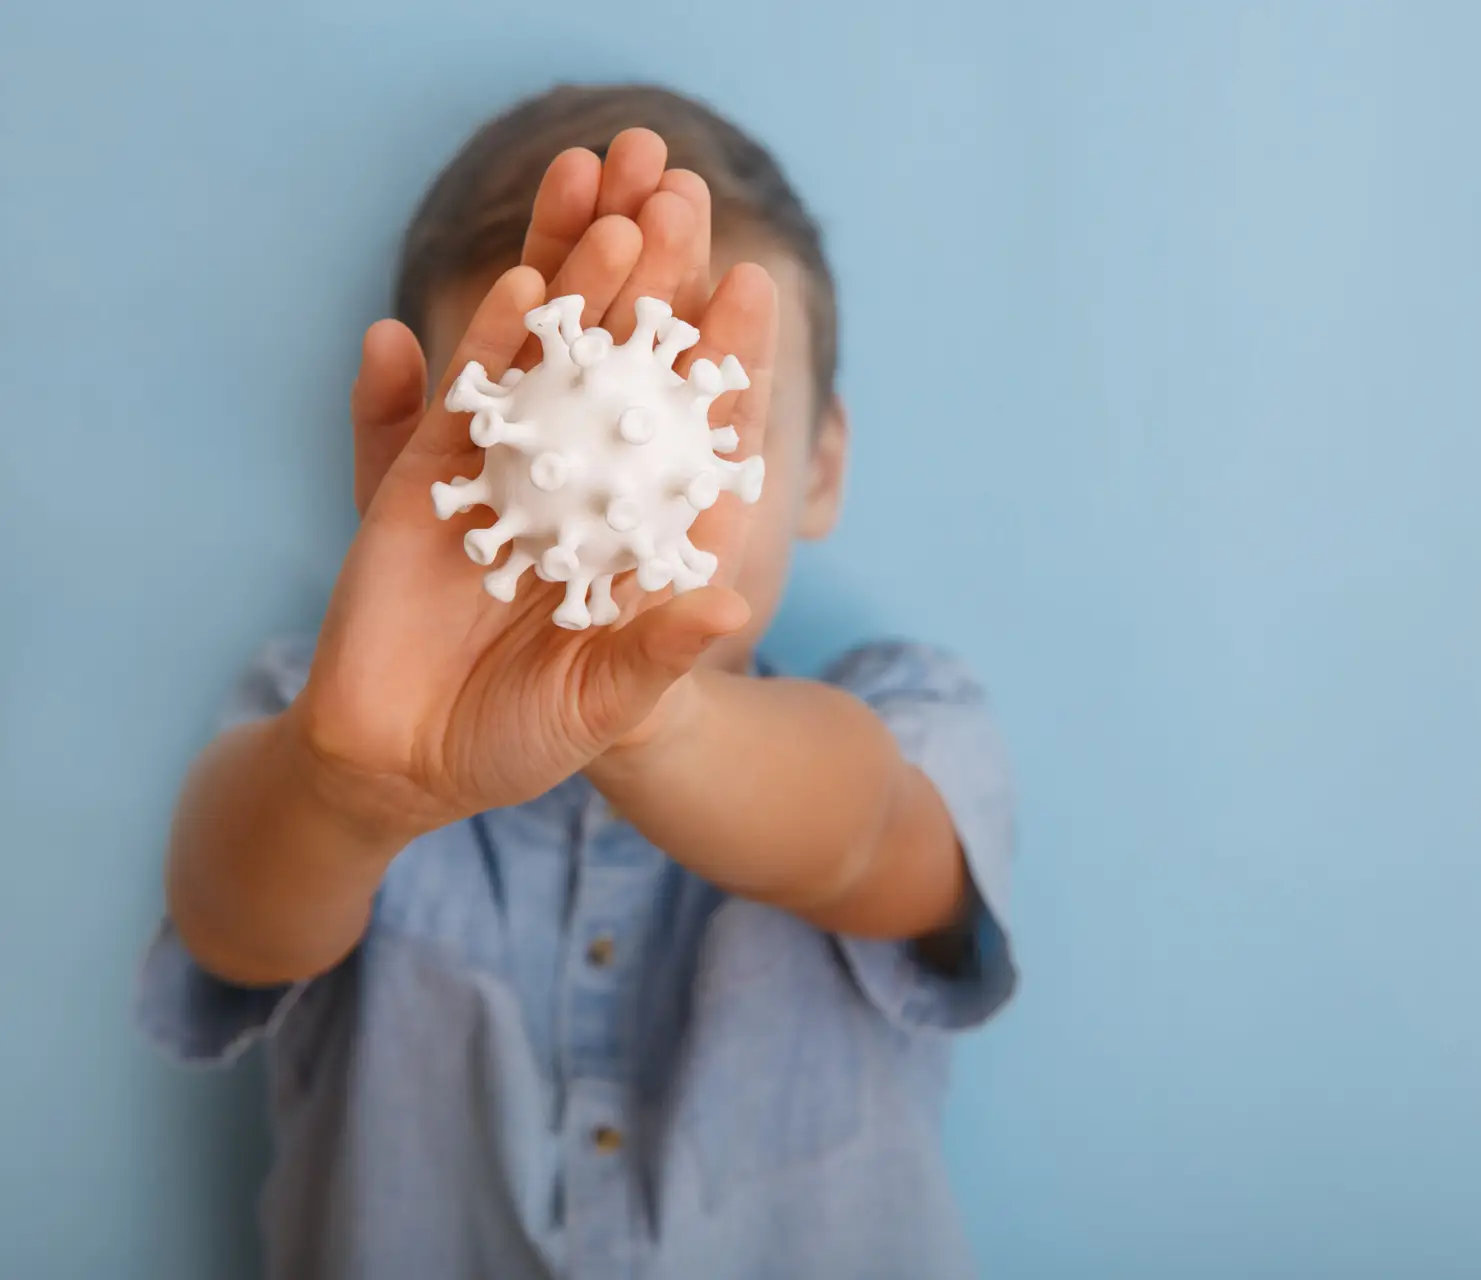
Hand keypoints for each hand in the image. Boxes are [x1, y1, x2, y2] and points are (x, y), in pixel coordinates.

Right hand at [296, 132, 778, 834]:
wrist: (401, 762)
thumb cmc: (520, 740)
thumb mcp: (602, 706)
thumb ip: (656, 653)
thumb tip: (728, 607)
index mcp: (635, 528)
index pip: (691, 425)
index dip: (719, 355)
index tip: (755, 281)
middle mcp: (576, 483)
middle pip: (620, 361)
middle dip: (651, 278)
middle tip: (680, 188)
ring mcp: (501, 471)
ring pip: (546, 358)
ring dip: (574, 281)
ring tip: (608, 199)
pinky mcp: (425, 478)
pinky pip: (462, 400)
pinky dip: (488, 347)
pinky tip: (521, 289)